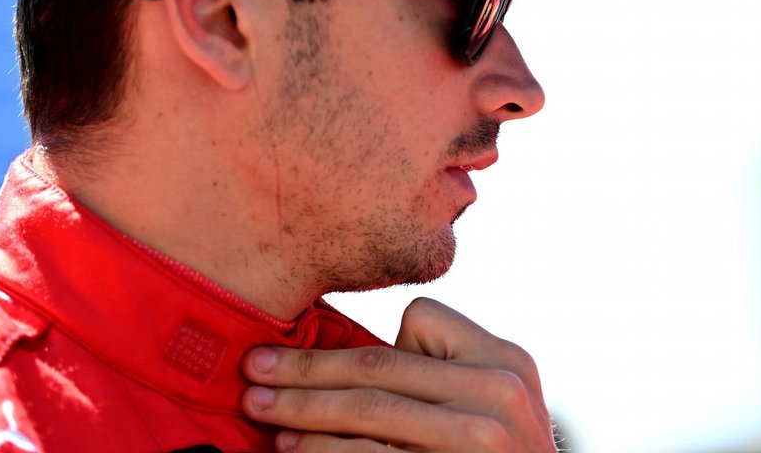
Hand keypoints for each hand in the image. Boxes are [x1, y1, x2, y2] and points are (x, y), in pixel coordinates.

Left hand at [241, 297, 558, 451]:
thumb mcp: (504, 400)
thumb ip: (453, 370)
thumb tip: (355, 359)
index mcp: (506, 361)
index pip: (420, 321)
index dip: (368, 338)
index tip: (316, 357)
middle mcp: (496, 395)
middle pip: (377, 369)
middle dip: (305, 368)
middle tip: (254, 368)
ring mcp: (473, 442)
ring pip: (366, 413)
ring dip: (302, 411)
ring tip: (262, 409)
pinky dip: (322, 452)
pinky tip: (292, 449)